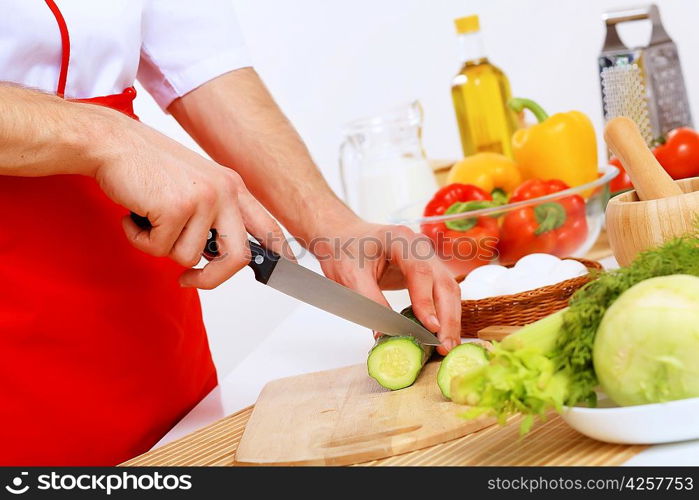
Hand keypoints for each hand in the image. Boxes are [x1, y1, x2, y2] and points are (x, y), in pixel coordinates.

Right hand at [92, 111, 291, 288]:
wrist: (112, 143)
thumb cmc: (148, 166)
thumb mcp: (196, 185)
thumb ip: (216, 215)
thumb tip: (222, 254)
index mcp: (233, 187)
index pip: (268, 227)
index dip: (279, 253)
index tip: (283, 271)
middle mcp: (224, 192)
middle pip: (238, 257)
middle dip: (212, 278)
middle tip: (189, 281)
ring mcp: (202, 199)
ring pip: (188, 257)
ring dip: (160, 246)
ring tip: (149, 217)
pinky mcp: (175, 208)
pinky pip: (159, 249)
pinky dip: (140, 239)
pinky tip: (135, 214)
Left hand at [310, 218, 460, 353]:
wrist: (344, 237)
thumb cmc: (345, 250)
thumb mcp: (350, 276)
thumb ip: (369, 303)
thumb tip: (386, 334)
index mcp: (400, 239)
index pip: (420, 272)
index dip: (426, 301)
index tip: (430, 328)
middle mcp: (420, 247)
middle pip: (443, 282)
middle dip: (447, 317)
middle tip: (445, 347)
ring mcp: (427, 258)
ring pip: (449, 290)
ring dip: (451, 319)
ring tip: (447, 346)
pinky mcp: (428, 272)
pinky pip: (443, 293)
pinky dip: (445, 314)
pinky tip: (442, 334)